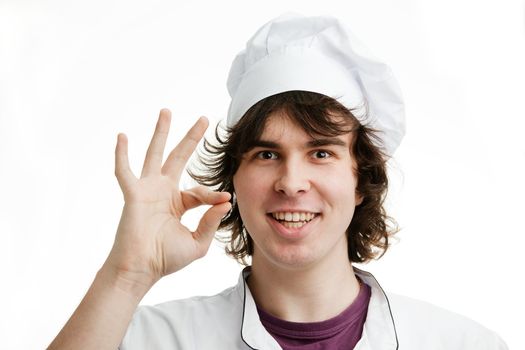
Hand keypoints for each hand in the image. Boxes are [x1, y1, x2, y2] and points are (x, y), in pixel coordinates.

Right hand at [106, 109, 230, 287]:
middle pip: (178, 157)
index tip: (226, 198)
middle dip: (191, 138)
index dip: (213, 195)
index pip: (199, 191)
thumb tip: (226, 201)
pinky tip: (122, 136)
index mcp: (178, 203)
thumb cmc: (166, 259)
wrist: (142, 270)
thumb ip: (211, 222)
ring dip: (160, 133)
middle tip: (204, 119)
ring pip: (154, 154)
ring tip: (166, 112)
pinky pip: (125, 171)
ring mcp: (148, 190)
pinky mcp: (133, 194)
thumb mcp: (197, 243)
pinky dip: (122, 155)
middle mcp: (163, 191)